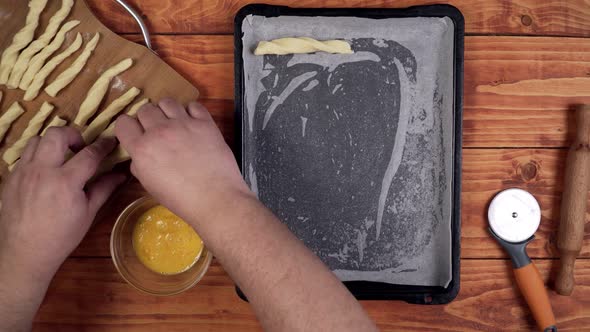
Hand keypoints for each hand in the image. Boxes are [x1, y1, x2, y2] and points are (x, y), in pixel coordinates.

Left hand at [0, 128, 124, 279]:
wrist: (25, 252)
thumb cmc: (62, 236)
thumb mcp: (88, 213)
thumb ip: (103, 188)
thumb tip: (121, 174)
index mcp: (66, 181)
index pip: (89, 153)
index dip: (104, 145)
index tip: (111, 142)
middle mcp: (42, 171)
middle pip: (57, 134)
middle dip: (73, 135)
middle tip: (81, 148)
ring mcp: (23, 172)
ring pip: (37, 140)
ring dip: (53, 143)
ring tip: (62, 157)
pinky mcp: (11, 177)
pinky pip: (25, 156)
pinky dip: (39, 156)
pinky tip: (46, 172)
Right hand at [115, 98, 251, 225]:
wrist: (216, 198)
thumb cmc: (181, 199)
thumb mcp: (150, 185)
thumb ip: (140, 165)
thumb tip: (139, 155)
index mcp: (142, 148)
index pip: (123, 122)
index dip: (128, 128)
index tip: (135, 134)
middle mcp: (160, 131)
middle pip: (145, 109)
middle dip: (148, 119)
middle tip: (158, 131)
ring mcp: (184, 124)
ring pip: (167, 102)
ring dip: (167, 111)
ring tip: (175, 123)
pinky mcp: (205, 123)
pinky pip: (193, 105)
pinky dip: (191, 112)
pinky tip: (193, 123)